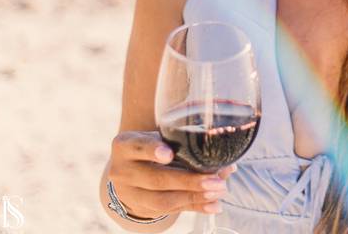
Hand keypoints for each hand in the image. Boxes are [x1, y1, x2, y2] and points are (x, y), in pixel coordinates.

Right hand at [108, 130, 236, 218]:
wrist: (129, 167)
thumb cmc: (152, 144)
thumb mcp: (159, 136)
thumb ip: (185, 143)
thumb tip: (225, 160)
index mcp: (125, 145)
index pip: (138, 146)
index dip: (153, 150)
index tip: (169, 153)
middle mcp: (122, 171)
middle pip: (156, 179)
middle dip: (188, 181)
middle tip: (215, 180)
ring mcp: (130, 194)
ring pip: (162, 200)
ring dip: (194, 197)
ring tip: (218, 192)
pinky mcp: (143, 208)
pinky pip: (171, 211)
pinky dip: (195, 207)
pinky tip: (213, 205)